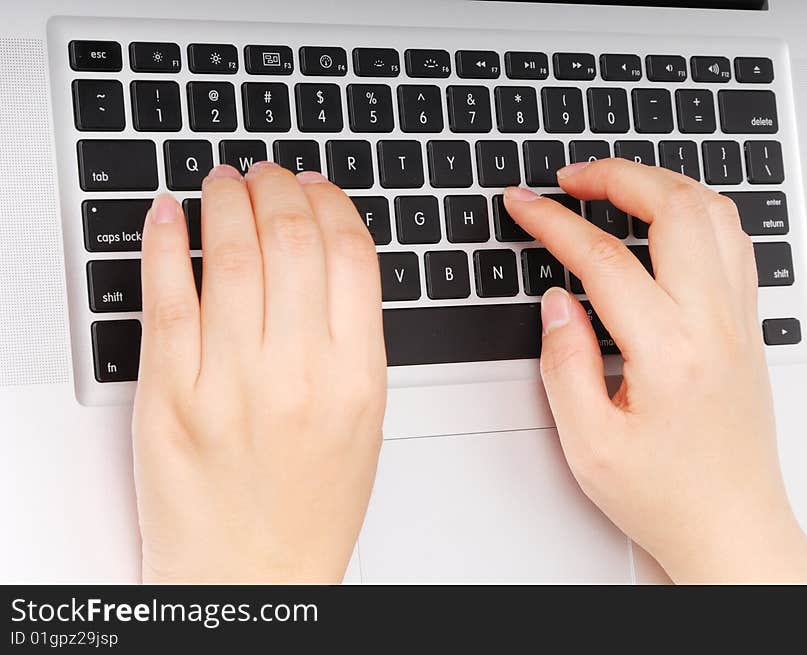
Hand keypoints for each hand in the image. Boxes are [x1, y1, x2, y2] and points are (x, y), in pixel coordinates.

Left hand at [132, 163, 385, 582]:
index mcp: (357, 378)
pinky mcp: (168, 394)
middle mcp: (298, 374)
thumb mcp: (363, 422)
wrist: (253, 574)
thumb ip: (351, 340)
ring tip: (224, 183)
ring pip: (230, 256)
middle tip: (267, 174)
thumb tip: (326, 258)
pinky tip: (171, 217)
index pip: (351, 256)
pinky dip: (166, 244)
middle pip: (291, 241)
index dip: (331, 203)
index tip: (317, 186)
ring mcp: (228, 382)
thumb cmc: (311, 507)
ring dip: (226, 202)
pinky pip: (166, 297)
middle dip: (278, 188)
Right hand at [503, 159, 806, 583]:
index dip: (554, 222)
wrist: (731, 528)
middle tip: (571, 178)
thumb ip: (564, 364)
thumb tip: (556, 303)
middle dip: (616, 176)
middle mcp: (713, 325)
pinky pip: (732, 243)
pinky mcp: (746, 328)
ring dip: (661, 184)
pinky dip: (695, 212)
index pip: (604, 259)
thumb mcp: (590, 446)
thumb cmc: (668, 497)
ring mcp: (737, 321)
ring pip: (714, 215)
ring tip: (614, 186)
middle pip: (675, 208)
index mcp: (668, 352)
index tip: (524, 205)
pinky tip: (664, 221)